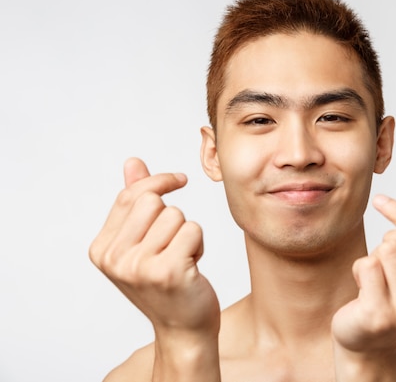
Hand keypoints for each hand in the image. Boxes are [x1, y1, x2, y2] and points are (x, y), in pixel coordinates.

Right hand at [89, 158, 220, 379]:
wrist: (184, 328)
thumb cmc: (165, 282)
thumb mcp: (143, 242)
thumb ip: (135, 202)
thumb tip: (133, 162)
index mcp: (102, 249)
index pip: (129, 195)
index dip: (158, 181)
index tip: (179, 180)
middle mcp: (114, 259)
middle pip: (152, 201)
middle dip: (173, 216)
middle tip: (174, 244)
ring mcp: (139, 267)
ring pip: (176, 215)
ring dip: (188, 234)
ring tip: (182, 258)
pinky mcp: (167, 271)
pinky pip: (194, 230)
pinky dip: (200, 245)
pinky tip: (191, 267)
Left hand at [331, 182, 395, 380]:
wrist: (368, 344)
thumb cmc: (390, 296)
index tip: (382, 201)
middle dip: (387, 241)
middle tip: (382, 262)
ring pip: (386, 250)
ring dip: (373, 257)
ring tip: (375, 279)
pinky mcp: (380, 316)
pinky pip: (366, 265)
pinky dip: (359, 269)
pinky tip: (363, 290)